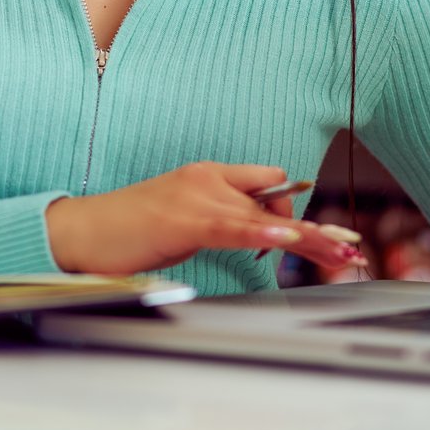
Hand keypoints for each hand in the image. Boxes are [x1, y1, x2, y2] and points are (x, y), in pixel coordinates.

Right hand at [45, 162, 367, 276]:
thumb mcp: (180, 223)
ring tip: (341, 254)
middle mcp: (207, 178)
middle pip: (276, 196)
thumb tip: (250, 239)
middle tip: (350, 248)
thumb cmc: (124, 232)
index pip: (266, 181)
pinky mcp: (187, 219)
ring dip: (309, 238)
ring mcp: (198, 194)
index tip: (300, 241)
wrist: (80, 231)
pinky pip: (236, 226)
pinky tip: (286, 241)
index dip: (288, 210)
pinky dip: (265, 233)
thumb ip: (215, 224)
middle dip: (316, 227)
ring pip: (267, 215)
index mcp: (205, 175)